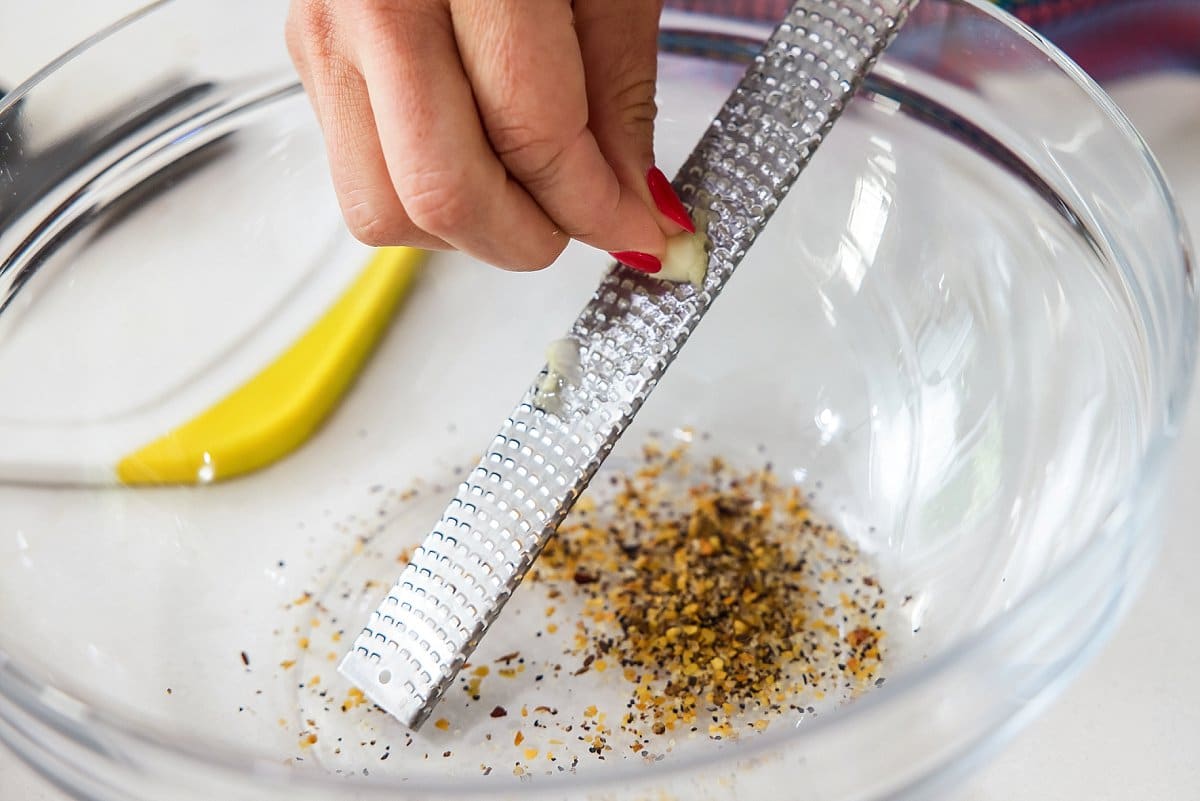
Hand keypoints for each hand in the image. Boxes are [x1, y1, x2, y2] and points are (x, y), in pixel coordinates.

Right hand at [286, 0, 694, 272]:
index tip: (637, 230)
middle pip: (441, 192)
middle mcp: (376, 0)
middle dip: (528, 239)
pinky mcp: (309, 59)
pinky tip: (474, 158)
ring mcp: (326, 33)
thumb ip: (622, 100)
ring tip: (523, 192)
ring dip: (470, 232)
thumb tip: (637, 211)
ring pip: (384, 210)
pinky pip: (363, 183)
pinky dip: (427, 202)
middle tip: (581, 227)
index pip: (530, 134)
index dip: (595, 206)